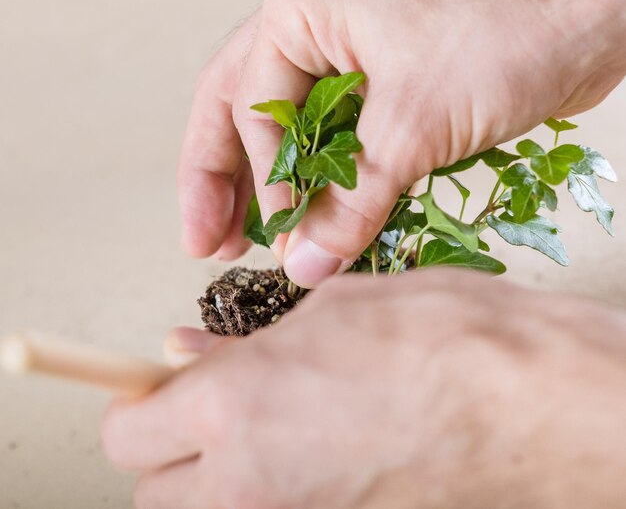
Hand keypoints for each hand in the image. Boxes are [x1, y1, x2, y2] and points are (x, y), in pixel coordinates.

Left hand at [102, 271, 625, 507]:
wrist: (520, 398)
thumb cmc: (433, 337)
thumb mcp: (324, 308)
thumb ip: (243, 339)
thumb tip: (190, 353)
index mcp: (234, 408)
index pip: (128, 431)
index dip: (133, 401)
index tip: (149, 381)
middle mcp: (250, 481)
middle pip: (153, 491)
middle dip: (162, 445)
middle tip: (198, 400)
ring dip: (208, 470)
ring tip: (256, 415)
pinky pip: (266, 508)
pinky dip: (262, 478)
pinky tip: (305, 432)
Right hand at [178, 0, 625, 287]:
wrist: (589, 5)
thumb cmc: (509, 28)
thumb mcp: (416, 124)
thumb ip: (353, 202)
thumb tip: (307, 263)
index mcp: (301, 0)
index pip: (256, 109)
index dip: (268, 185)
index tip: (280, 240)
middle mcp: (310, 10)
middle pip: (242, 105)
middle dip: (223, 178)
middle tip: (202, 241)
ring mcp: (343, 34)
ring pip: (285, 118)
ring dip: (268, 178)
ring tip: (240, 237)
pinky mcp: (378, 62)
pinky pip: (331, 123)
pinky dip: (320, 169)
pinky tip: (308, 211)